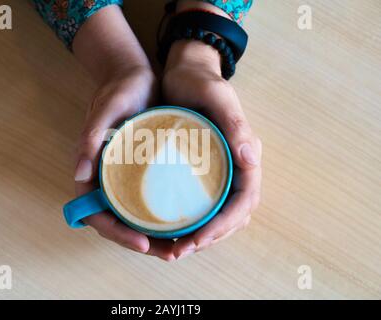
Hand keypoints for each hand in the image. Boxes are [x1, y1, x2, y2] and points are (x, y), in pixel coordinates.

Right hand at [71, 5, 175, 260]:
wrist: (137, 78)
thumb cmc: (119, 91)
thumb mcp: (105, 111)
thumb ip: (89, 140)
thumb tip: (78, 175)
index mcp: (92, 173)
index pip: (96, 215)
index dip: (117, 233)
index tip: (142, 242)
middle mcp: (108, 181)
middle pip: (119, 224)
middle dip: (142, 243)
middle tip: (171, 253)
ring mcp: (126, 180)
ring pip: (136, 219)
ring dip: (155, 237)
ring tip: (181, 246)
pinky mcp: (144, 174)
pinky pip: (150, 203)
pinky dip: (164, 218)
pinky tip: (186, 223)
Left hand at [162, 40, 261, 258]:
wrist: (184, 71)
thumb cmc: (200, 82)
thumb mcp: (217, 97)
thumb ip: (235, 125)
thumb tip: (252, 160)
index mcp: (245, 155)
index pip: (244, 201)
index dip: (223, 225)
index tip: (197, 239)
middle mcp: (235, 168)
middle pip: (232, 216)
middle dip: (209, 238)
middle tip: (178, 251)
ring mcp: (218, 171)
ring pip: (217, 215)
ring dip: (199, 236)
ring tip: (172, 248)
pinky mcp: (200, 171)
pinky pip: (201, 204)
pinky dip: (189, 221)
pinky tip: (168, 229)